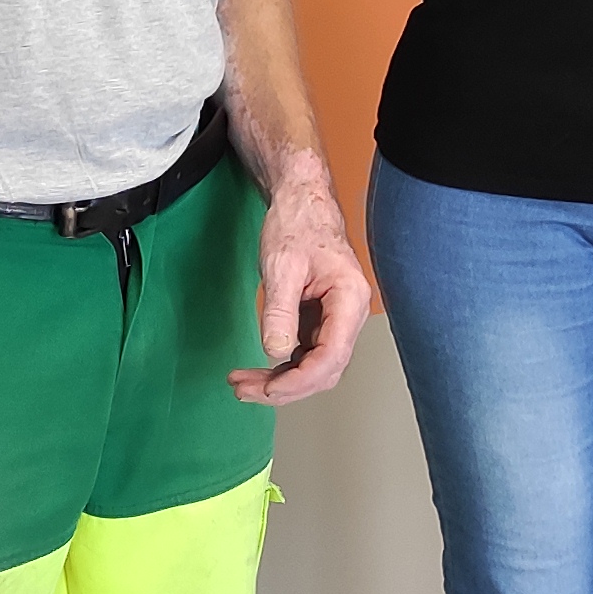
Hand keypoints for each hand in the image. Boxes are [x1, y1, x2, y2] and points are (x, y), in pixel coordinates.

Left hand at [236, 162, 375, 404]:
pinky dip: (281, 367)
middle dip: (285, 387)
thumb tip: (276, 350)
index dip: (300, 380)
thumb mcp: (282, 264)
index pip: (332, 356)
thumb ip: (280, 309)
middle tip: (245, 390)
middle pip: (325, 370)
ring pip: (314, 367)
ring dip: (280, 381)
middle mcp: (348, 314)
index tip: (268, 389)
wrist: (300, 202)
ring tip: (243, 384)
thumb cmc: (298, 224)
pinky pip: (305, 354)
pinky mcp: (319, 320)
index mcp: (349, 299)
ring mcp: (335, 319)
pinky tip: (258, 369)